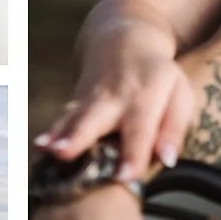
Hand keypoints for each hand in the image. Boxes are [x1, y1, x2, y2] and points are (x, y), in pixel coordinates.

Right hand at [34, 39, 194, 181]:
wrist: (124, 42)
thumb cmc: (159, 77)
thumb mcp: (179, 94)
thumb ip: (174, 128)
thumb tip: (168, 160)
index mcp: (146, 97)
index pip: (140, 129)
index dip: (133, 154)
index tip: (124, 177)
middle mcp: (115, 98)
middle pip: (97, 118)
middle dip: (80, 137)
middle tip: (65, 154)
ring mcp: (91, 99)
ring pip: (73, 118)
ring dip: (59, 135)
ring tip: (46, 149)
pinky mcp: (75, 103)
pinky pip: (63, 119)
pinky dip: (52, 132)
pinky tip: (40, 146)